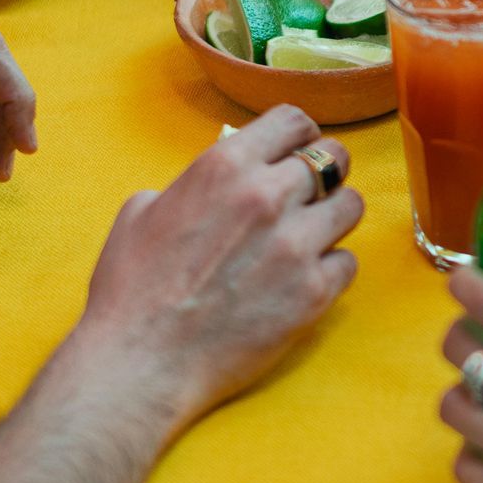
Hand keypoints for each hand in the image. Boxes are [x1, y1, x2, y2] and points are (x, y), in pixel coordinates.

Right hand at [74, 107, 362, 432]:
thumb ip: (194, 184)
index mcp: (225, 166)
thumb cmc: (131, 289)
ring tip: (310, 238)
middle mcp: (268, 195)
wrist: (139, 362)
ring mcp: (296, 244)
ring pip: (351, 205)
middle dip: (326, 173)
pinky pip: (348, 262)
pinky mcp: (314, 292)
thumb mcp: (143, 210)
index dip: (301, 135)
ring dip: (333, 218)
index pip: (294, 121)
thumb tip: (220, 181)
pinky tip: (303, 281)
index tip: (300, 150)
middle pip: (335, 158)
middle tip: (312, 195)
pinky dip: (330, 270)